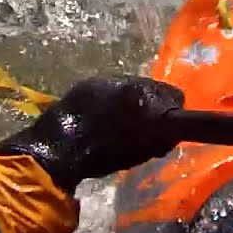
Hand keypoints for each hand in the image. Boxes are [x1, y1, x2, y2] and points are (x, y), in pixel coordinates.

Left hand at [0, 77, 184, 190]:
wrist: (58, 149)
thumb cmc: (104, 153)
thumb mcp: (144, 148)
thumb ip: (163, 135)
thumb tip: (173, 130)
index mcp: (145, 93)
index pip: (173, 95)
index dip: (173, 113)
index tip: (168, 129)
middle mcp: (127, 80)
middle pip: (152, 89)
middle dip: (152, 106)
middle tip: (146, 131)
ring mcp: (106, 80)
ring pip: (130, 89)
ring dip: (131, 104)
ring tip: (122, 128)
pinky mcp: (86, 85)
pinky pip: (109, 90)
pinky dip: (111, 103)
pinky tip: (103, 121)